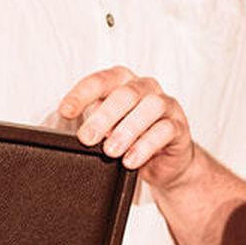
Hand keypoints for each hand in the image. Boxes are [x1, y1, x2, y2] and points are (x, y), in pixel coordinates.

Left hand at [59, 68, 195, 189]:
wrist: (166, 163)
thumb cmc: (133, 140)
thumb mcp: (108, 131)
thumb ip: (94, 125)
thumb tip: (79, 131)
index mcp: (123, 83)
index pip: (101, 81)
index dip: (81, 94)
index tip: (66, 111)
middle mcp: (146, 89)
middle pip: (126, 93)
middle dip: (104, 116)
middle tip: (87, 138)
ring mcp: (166, 106)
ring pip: (150, 107)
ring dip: (127, 129)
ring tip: (111, 151)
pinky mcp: (179, 127)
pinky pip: (165, 130)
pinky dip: (145, 146)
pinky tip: (130, 160)